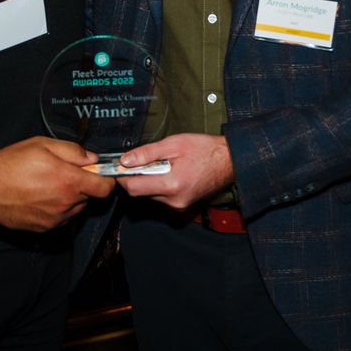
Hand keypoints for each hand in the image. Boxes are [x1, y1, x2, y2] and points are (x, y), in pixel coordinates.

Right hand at [0, 137, 116, 231]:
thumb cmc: (13, 163)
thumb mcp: (44, 145)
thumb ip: (73, 151)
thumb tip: (92, 159)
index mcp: (69, 182)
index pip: (105, 189)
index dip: (106, 180)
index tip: (99, 174)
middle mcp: (65, 204)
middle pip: (89, 198)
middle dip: (83, 187)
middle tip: (65, 174)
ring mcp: (54, 219)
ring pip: (75, 210)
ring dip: (70, 199)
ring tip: (49, 185)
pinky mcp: (43, 228)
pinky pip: (60, 219)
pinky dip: (57, 209)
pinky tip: (40, 197)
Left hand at [116, 134, 233, 210]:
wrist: (229, 161)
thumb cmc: (205, 150)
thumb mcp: (174, 144)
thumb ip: (147, 153)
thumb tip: (125, 160)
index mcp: (171, 185)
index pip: (134, 188)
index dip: (123, 176)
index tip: (121, 165)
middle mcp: (174, 201)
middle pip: (140, 193)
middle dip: (138, 176)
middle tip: (146, 160)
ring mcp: (179, 206)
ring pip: (150, 195)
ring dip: (149, 180)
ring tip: (164, 164)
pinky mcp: (182, 206)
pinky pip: (161, 197)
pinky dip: (160, 185)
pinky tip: (170, 172)